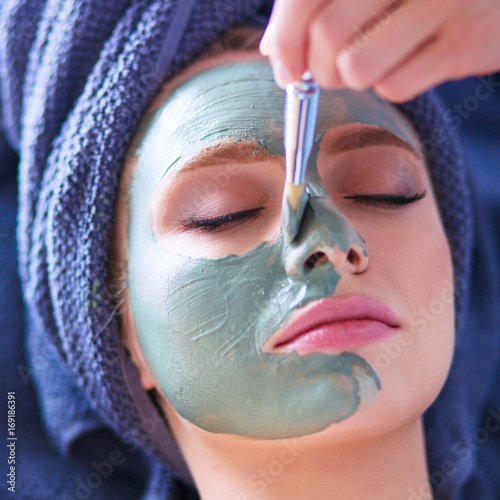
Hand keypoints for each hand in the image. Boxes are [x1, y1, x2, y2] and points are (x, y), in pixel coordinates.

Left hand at [259, 0, 499, 101]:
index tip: (285, 68)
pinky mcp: (467, 41)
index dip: (285, 40)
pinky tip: (410, 62)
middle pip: (326, 38)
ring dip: (354, 79)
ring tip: (372, 62)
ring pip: (356, 70)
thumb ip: (316, 2)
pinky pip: (395, 87)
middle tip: (329, 72)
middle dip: (317, 70)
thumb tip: (272, 50)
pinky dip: (391, 85)